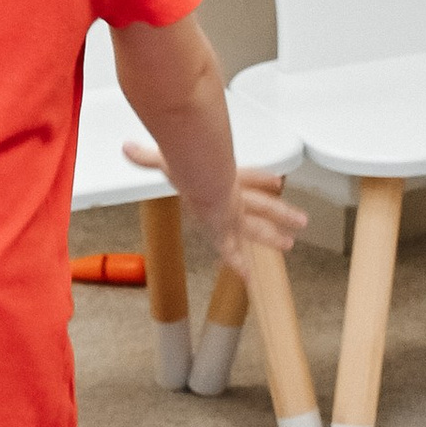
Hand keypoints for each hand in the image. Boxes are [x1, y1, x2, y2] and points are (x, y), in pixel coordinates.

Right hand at [123, 146, 307, 271]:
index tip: (276, 182)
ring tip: (291, 242)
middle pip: (259, 203)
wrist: (204, 174)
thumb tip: (127, 147)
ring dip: (273, 233)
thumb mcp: (166, 158)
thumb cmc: (191, 164)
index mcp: (222, 177)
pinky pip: (232, 250)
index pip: (248, 178)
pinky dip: (239, 264)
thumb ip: (146, 155)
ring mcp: (231, 211)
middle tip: (299, 219)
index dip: (262, 180)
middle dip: (278, 210)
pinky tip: (248, 278)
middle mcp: (230, 195)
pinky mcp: (226, 227)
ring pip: (257, 224)